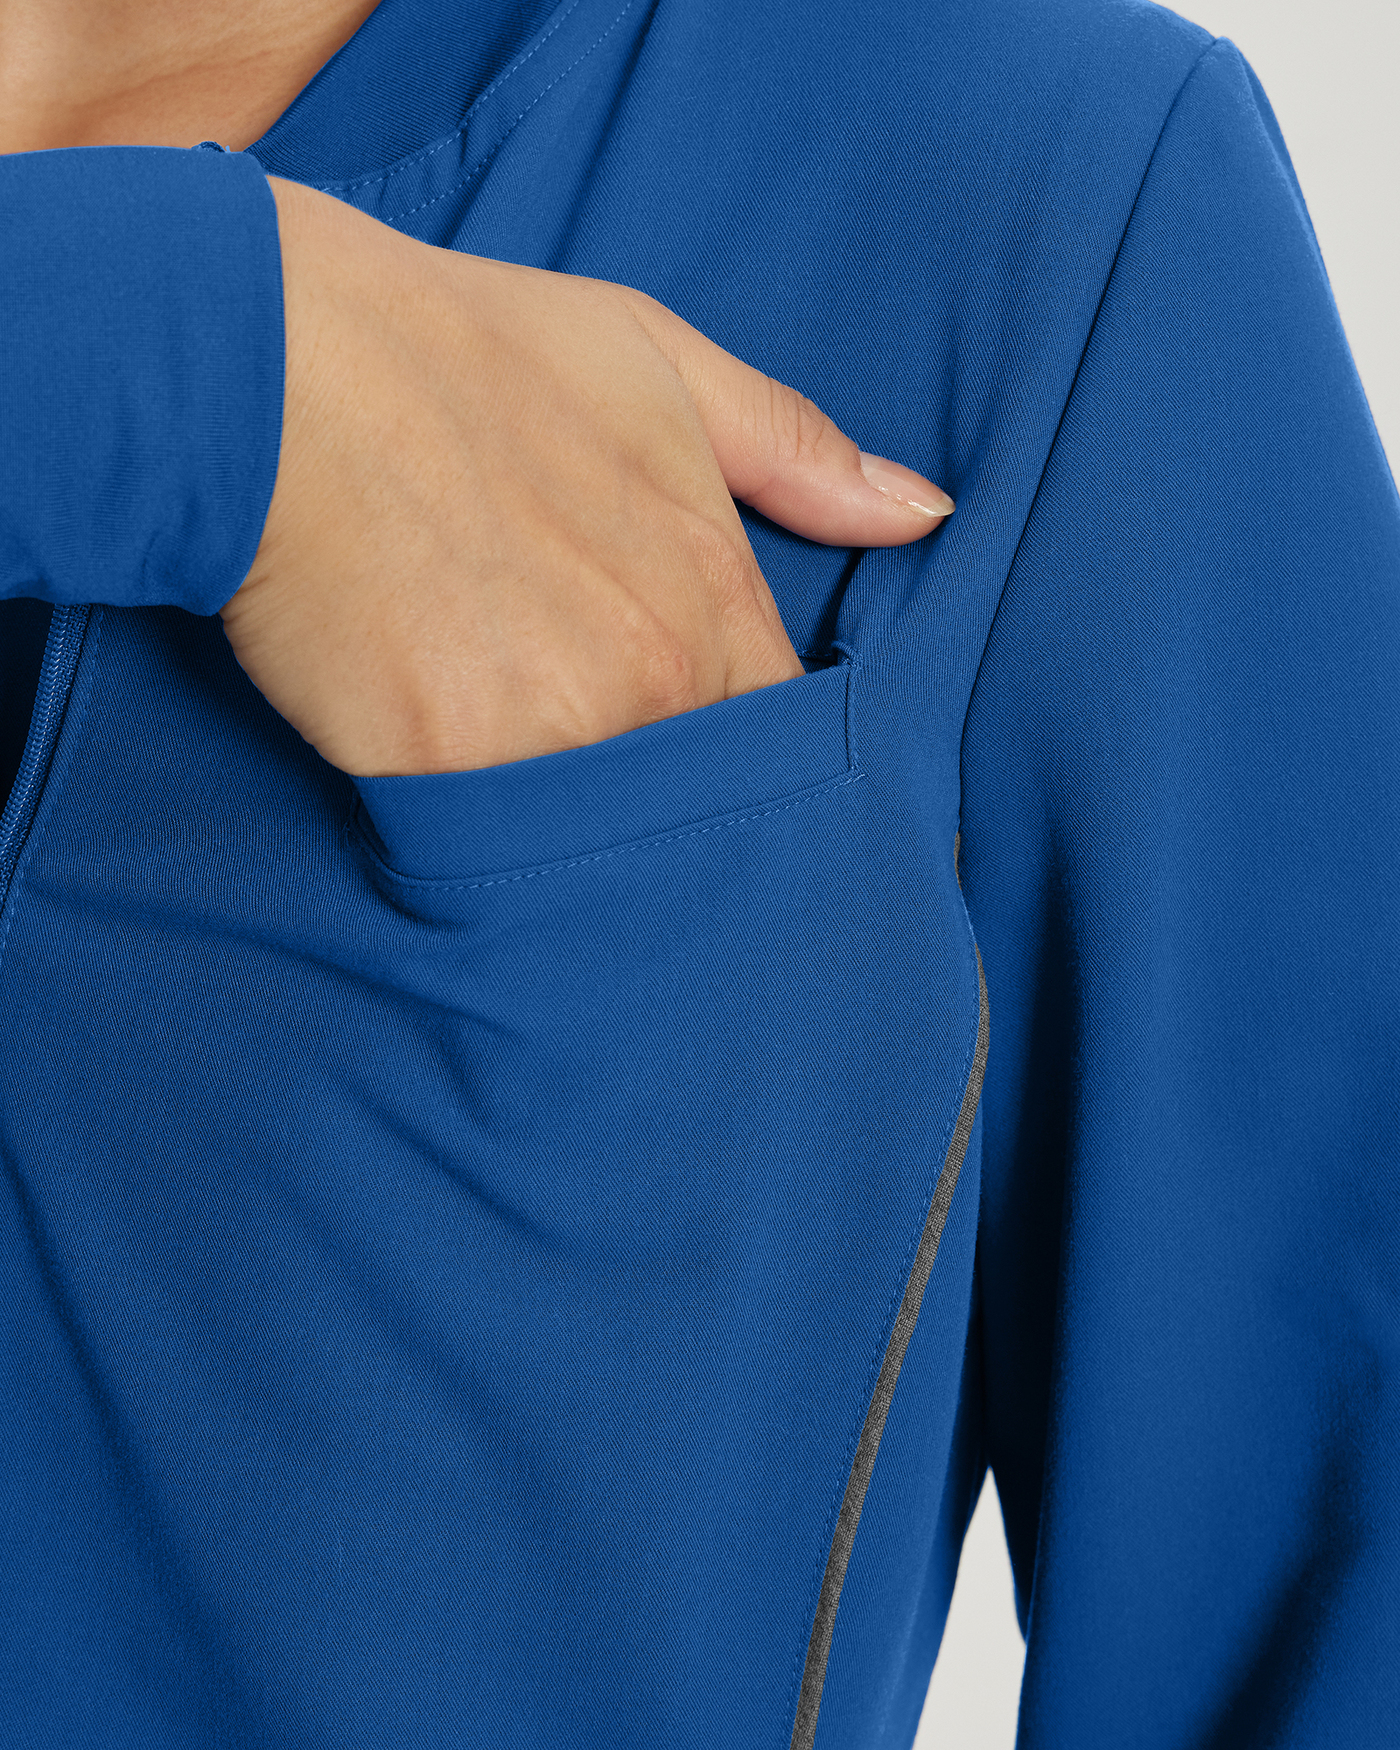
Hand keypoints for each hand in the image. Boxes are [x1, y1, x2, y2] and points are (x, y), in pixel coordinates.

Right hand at [218, 177, 952, 777]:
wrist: (280, 373)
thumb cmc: (467, 353)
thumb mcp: (655, 359)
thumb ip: (795, 452)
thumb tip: (927, 514)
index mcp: (713, 599)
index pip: (777, 731)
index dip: (739, 746)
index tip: (704, 750)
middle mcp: (655, 682)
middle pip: (692, 797)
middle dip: (661, 793)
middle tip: (594, 761)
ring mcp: (554, 737)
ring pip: (601, 837)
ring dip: (577, 824)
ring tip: (523, 772)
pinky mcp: (447, 777)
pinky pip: (491, 844)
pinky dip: (479, 829)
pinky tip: (442, 772)